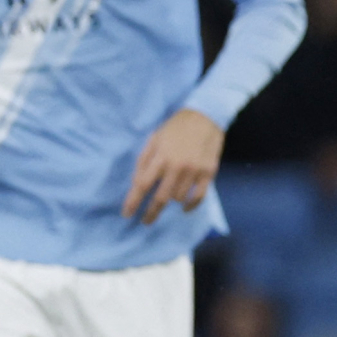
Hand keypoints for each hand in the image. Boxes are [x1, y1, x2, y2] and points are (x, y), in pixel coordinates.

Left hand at [122, 109, 224, 224]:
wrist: (205, 116)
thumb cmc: (175, 127)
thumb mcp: (154, 138)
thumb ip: (144, 160)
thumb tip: (137, 184)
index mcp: (161, 156)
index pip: (143, 185)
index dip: (133, 202)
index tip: (127, 214)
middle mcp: (177, 165)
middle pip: (160, 198)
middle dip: (150, 213)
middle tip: (145, 221)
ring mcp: (194, 170)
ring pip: (178, 198)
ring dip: (171, 200)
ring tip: (169, 196)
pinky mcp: (208, 172)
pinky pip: (198, 196)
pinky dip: (190, 205)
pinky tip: (185, 208)